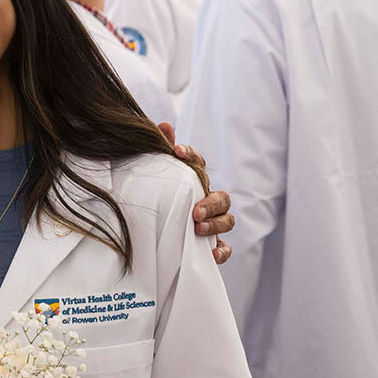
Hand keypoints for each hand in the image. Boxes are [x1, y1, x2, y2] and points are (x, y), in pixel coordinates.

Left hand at [159, 122, 233, 264]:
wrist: (150, 233)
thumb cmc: (156, 198)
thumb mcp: (154, 176)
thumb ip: (159, 150)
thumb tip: (165, 125)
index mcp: (193, 181)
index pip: (199, 164)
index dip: (192, 155)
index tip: (177, 151)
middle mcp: (206, 200)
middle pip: (222, 197)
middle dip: (210, 203)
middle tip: (195, 211)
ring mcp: (212, 222)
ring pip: (227, 220)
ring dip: (216, 224)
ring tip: (198, 228)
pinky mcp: (210, 244)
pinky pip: (225, 247)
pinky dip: (222, 250)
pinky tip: (213, 253)